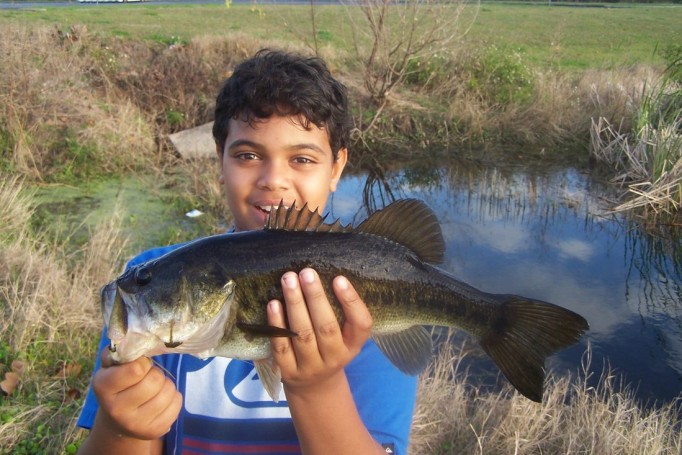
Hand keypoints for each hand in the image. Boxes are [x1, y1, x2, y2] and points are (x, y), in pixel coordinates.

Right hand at [91, 349, 182, 440]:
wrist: (119, 420)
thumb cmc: (118, 384)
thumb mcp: (111, 366)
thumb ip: (119, 350)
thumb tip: (129, 333)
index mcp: (103, 387)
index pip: (136, 368)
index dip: (142, 363)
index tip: (138, 366)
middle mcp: (116, 409)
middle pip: (155, 380)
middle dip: (155, 374)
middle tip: (146, 378)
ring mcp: (135, 424)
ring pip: (168, 390)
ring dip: (165, 384)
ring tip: (154, 388)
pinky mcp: (154, 431)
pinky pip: (177, 402)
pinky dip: (174, 397)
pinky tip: (160, 400)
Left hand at [267, 268, 372, 394]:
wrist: (314, 387)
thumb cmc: (329, 348)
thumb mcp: (343, 335)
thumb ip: (339, 311)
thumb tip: (321, 274)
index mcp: (353, 345)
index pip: (360, 325)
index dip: (351, 302)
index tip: (339, 278)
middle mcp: (335, 357)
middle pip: (326, 327)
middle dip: (315, 297)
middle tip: (306, 272)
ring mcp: (310, 367)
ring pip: (302, 334)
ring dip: (295, 304)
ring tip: (289, 280)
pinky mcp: (288, 372)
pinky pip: (281, 346)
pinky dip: (277, 324)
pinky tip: (273, 304)